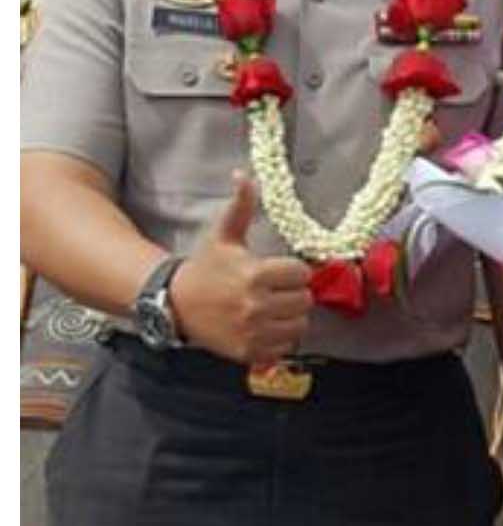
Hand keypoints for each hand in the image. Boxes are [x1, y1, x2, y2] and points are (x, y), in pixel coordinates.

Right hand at [170, 173, 312, 365]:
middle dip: (292, 295)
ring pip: (299, 325)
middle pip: (304, 300)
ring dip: (289, 318)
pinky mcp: (249, 351)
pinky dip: (278, 339)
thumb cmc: (205, 269)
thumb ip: (241, 206)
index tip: (275, 272)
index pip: (302, 274)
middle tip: (271, 291)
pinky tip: (261, 327)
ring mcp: (252, 330)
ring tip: (268, 309)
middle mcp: (256, 304)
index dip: (292, 272)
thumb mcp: (224, 236)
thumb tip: (243, 174)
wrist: (173, 304)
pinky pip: (285, 347)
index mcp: (255, 274)